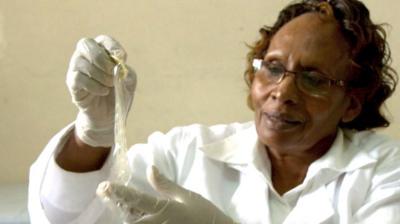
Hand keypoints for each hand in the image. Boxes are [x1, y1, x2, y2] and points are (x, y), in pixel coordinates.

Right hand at [66, 35, 135, 146]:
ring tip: (110, 85)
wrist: (109, 114)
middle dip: (101, 58)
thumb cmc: (119, 93)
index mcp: (102, 51)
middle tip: (112, 71)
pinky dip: (94, 85)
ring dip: (100, 74)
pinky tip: (103, 91)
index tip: (123, 58)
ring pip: (81, 62)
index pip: (104, 40)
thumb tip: (118, 65)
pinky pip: (78, 78)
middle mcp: (85, 56)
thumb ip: (126, 71)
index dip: (113, 46)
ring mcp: (76, 69)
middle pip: (85, 44)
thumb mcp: (129, 81)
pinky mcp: (72, 84)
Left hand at [96, 166, 237, 223]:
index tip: (105, 186)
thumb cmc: (204, 214)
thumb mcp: (187, 197)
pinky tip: (130, 213)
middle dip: (115, 206)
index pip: (138, 199)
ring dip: (124, 214)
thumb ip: (166, 184)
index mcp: (166, 210)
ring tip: (114, 202)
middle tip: (104, 194)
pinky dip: (134, 221)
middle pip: (129, 218)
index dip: (120, 193)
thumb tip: (150, 168)